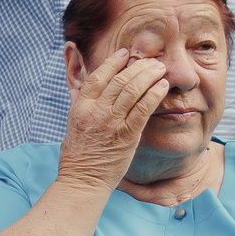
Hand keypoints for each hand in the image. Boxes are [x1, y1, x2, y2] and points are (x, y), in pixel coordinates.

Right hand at [57, 50, 168, 189]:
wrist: (82, 181)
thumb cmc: (77, 156)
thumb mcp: (72, 124)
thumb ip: (79, 104)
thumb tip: (79, 88)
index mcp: (80, 107)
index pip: (98, 76)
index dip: (113, 62)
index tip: (126, 54)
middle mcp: (95, 111)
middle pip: (119, 80)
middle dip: (138, 67)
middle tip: (151, 61)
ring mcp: (111, 123)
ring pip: (132, 90)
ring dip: (149, 76)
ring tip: (160, 69)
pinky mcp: (127, 135)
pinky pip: (143, 109)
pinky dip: (154, 95)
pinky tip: (162, 87)